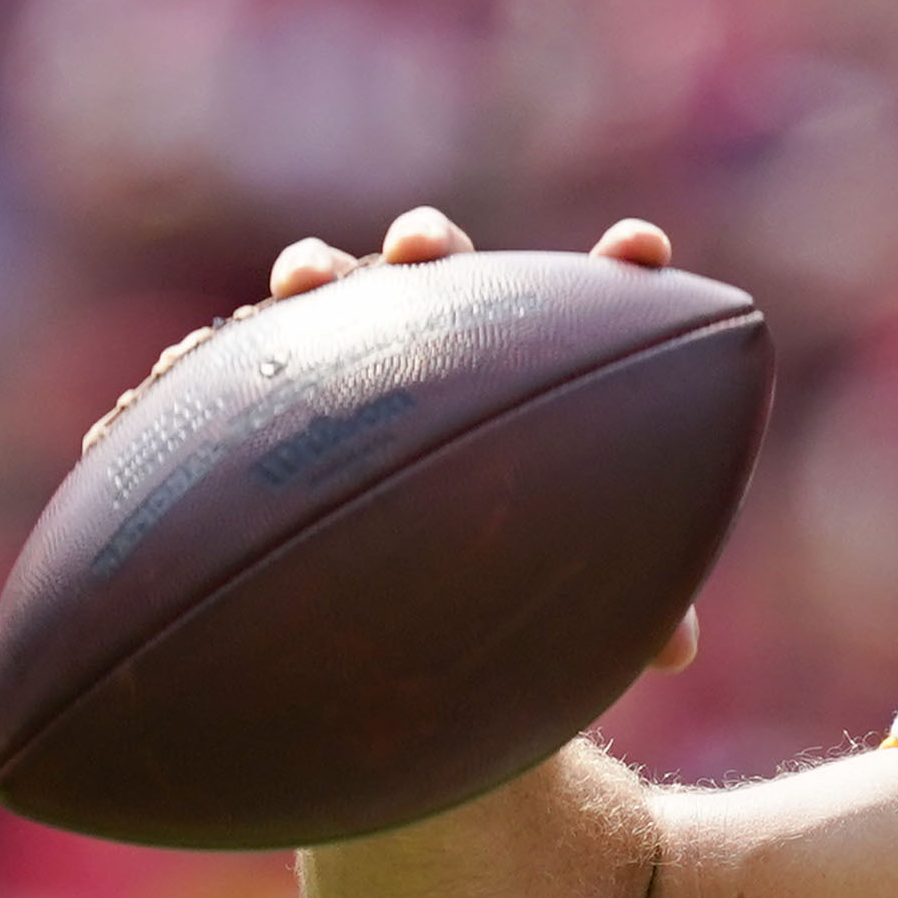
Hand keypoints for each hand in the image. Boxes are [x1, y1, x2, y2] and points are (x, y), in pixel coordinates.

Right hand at [260, 208, 702, 673]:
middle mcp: (448, 341)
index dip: (620, 267)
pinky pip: (255, 357)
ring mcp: (362, 352)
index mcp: (536, 370)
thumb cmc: (507, 581)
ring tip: (304, 279)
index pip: (590, 300)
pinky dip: (232, 350)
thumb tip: (681, 654)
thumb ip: (630, 607)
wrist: (391, 608)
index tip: (639, 248)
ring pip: (337, 291)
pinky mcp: (288, 388)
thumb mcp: (567, 594)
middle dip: (428, 242)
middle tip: (421, 251)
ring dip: (320, 273)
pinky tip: (217, 360)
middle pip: (442, 267)